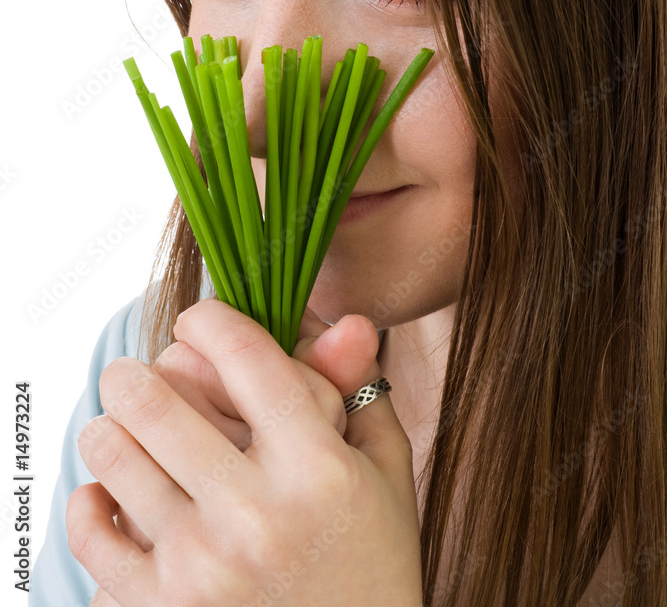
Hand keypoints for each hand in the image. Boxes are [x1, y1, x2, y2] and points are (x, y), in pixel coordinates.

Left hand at [67, 299, 421, 606]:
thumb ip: (359, 389)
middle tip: (138, 376)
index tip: (200, 323)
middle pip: (153, 397)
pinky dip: (89, 500)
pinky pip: (90, 529)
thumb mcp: (383, 470)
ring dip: (111, 426)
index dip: (209, 318)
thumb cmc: (372, 560)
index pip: (242, 353)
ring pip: (111, 451)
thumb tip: (351, 319)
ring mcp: (201, 566)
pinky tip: (113, 492)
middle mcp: (255, 513)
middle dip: (135, 371)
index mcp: (317, 467)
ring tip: (126, 430)